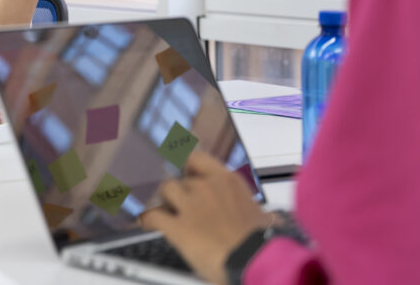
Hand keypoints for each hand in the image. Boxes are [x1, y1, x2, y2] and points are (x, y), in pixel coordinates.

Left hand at [140, 152, 272, 284]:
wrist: (255, 261)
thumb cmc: (263, 243)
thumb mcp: (264, 219)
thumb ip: (259, 212)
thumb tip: (271, 219)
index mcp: (227, 181)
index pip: (196, 159)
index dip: (186, 165)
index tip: (184, 171)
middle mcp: (206, 187)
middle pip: (181, 179)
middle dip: (181, 193)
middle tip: (182, 206)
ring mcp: (190, 205)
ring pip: (165, 190)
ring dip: (165, 201)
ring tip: (168, 212)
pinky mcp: (177, 226)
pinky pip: (153, 215)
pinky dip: (148, 219)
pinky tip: (148, 223)